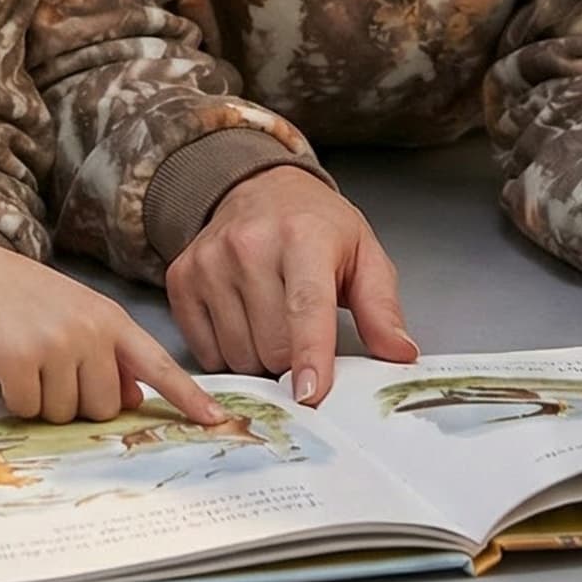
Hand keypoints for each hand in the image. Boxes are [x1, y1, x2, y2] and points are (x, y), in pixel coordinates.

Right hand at [0, 238, 222, 426]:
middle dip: (77, 400)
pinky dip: (14, 397)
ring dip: (42, 399)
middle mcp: (90, 330)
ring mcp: (57, 343)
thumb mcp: (77, 318)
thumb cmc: (27, 300)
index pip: (158, 363)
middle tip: (51, 367)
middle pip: (104, 407)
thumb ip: (108, 356)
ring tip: (27, 360)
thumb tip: (130, 399)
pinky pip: (28, 409)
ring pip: (64, 413)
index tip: (216, 420)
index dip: (188, 396)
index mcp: (111, 319)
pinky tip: (5, 365)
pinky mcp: (20, 359)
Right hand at [164, 165, 416, 403]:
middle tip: (300, 329)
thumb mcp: (364, 254)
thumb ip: (382, 307)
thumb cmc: (316, 226)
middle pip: (272, 345)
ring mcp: (209, 261)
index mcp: (303, 237)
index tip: (311, 393)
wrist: (259, 188)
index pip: (306, 306)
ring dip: (260, 356)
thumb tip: (399, 353)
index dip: (310, 355)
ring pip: (238, 354)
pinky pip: (206, 350)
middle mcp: (249, 245)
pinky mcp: (182, 278)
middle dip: (292, 358)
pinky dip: (228, 350)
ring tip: (271, 319)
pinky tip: (242, 318)